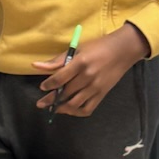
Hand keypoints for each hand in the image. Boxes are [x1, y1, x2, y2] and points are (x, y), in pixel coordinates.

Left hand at [33, 24, 149, 117]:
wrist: (123, 51)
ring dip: (61, 108)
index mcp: (80, 63)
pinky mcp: (102, 94)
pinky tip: (69, 109)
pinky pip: (87, 109)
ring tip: (53, 108)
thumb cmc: (98, 47)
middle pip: (65, 92)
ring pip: (74, 104)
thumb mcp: (77, 49)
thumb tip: (36, 66)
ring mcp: (96, 87)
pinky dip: (76, 112)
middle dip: (51, 100)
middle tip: (41, 103)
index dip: (49, 85)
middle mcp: (88, 77)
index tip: (43, 87)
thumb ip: (57, 60)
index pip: (60, 78)